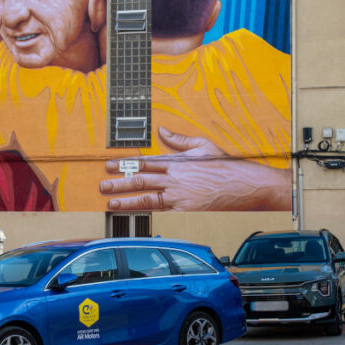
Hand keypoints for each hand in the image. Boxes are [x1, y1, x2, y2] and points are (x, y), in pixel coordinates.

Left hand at [100, 127, 291, 210]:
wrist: (242, 185)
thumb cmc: (224, 166)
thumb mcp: (202, 145)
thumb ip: (179, 140)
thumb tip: (162, 130)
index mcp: (176, 162)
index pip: (144, 162)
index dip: (125, 164)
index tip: (110, 165)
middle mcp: (173, 179)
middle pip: (140, 180)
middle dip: (119, 183)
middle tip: (102, 186)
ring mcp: (178, 196)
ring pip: (146, 198)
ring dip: (126, 200)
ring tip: (110, 203)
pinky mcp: (184, 209)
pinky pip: (160, 211)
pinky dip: (145, 212)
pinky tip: (134, 214)